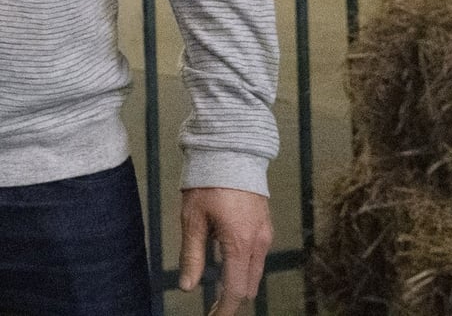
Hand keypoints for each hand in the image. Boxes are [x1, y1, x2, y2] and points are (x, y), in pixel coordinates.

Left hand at [178, 187, 270, 315]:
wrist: (231, 150)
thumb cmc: (209, 180)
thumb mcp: (193, 219)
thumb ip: (192, 255)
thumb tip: (186, 286)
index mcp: (240, 244)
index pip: (234, 291)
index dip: (223, 310)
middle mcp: (258, 243)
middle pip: (248, 287)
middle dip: (231, 300)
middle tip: (212, 307)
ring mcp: (264, 233)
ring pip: (255, 273)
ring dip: (238, 284)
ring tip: (217, 289)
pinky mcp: (264, 225)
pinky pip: (257, 256)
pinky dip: (244, 267)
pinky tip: (226, 261)